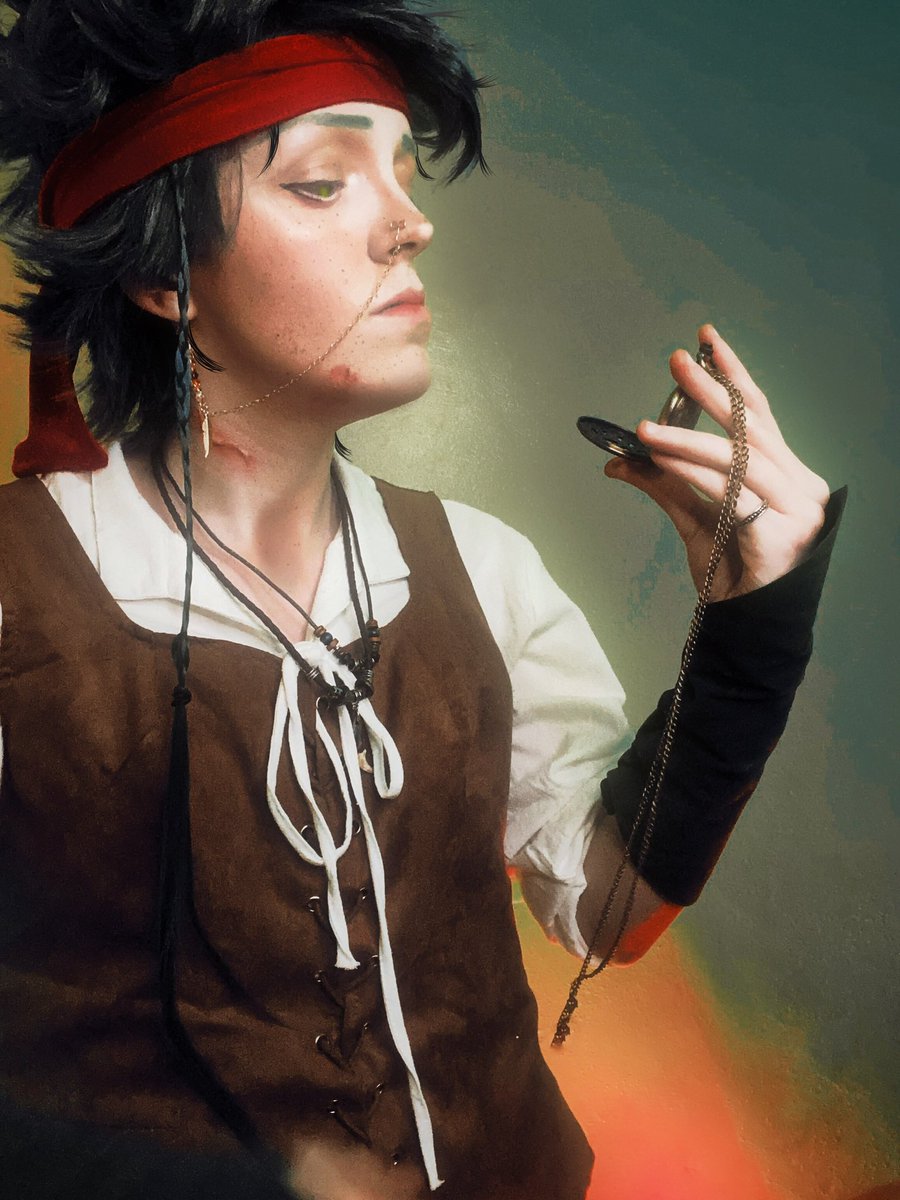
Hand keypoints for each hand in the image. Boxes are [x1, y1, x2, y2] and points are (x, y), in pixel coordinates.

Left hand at [605, 323, 829, 599]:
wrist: (747, 627)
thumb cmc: (732, 573)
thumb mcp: (694, 517)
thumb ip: (665, 483)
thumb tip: (620, 458)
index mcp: (787, 475)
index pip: (760, 415)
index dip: (733, 376)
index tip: (708, 341)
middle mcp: (800, 486)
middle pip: (752, 428)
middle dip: (711, 390)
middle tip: (677, 360)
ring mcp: (796, 511)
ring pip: (738, 459)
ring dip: (687, 439)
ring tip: (647, 428)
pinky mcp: (780, 536)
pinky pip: (731, 493)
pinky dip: (693, 473)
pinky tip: (663, 459)